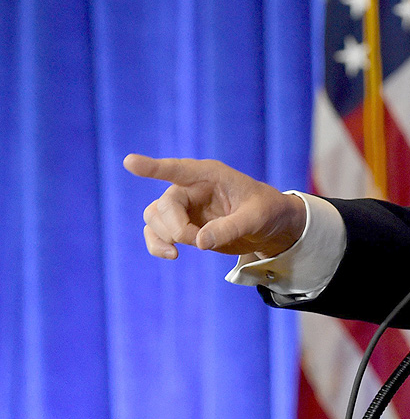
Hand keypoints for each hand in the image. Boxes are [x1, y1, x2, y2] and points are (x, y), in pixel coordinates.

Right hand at [124, 154, 306, 259]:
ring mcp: (184, 206)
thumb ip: (230, 228)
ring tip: (185, 250)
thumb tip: (199, 243)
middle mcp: (191, 187)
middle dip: (175, 228)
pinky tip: (171, 255)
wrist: (270, 225)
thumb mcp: (256, 218)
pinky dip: (157, 245)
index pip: (177, 169)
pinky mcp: (182, 224)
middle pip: (163, 206)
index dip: (153, 167)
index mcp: (210, 175)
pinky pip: (155, 233)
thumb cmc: (267, 211)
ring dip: (164, 237)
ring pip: (154, 218)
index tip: (130, 162)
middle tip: (195, 242)